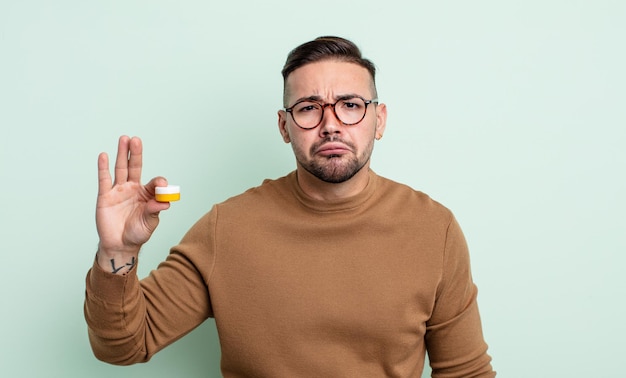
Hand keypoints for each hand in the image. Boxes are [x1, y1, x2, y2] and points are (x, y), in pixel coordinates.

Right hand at [95, 136, 169, 272]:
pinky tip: (104, 155)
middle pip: (135, 167)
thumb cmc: (137, 233)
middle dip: (135, 154)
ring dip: (122, 154)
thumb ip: (154, 211)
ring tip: (124, 139)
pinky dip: (104, 167)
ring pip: (121, 169)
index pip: (153, 182)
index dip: (158, 182)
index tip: (160, 184)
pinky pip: (104, 180)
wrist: (120, 245)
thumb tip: (165, 202)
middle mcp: (133, 189)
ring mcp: (119, 191)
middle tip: (136, 140)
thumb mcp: (149, 223)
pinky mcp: (105, 196)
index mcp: (147, 194)